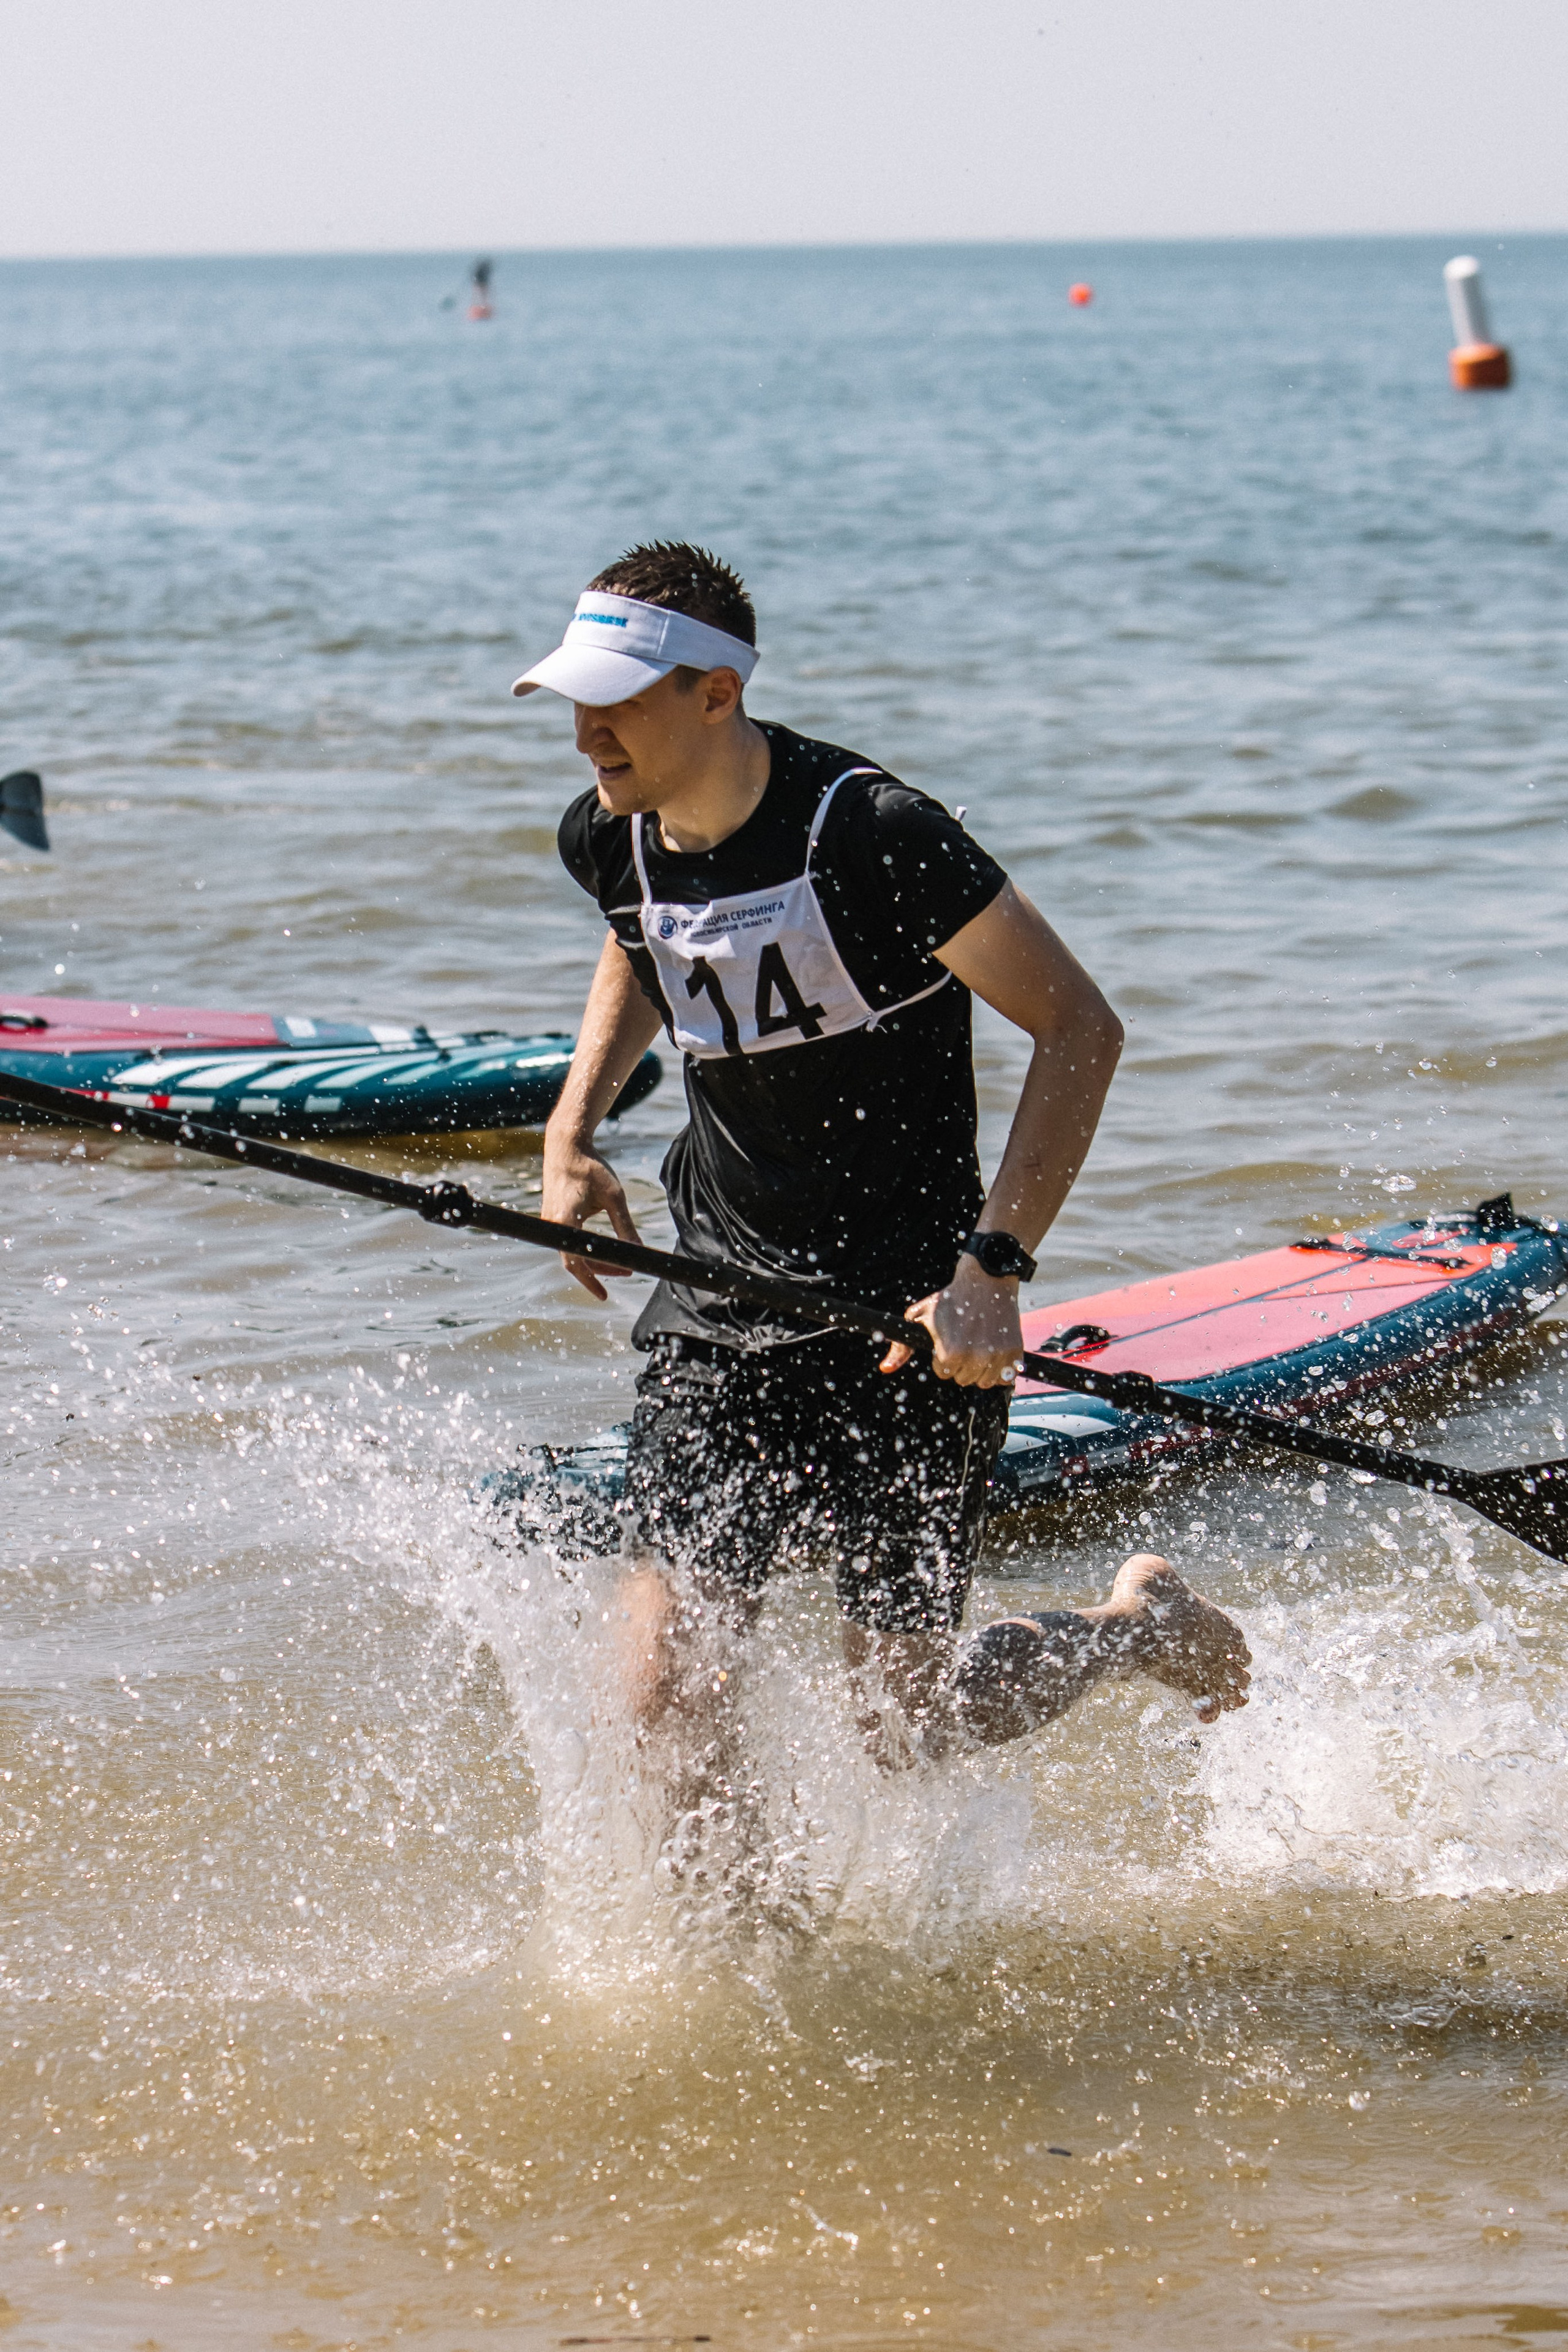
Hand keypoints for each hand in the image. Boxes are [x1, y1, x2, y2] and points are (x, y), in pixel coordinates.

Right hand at [541, 1134, 643, 1300]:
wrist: (567, 1146)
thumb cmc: (591, 1167)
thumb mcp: (615, 1197)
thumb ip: (625, 1227)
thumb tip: (638, 1252)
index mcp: (566, 1221)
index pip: (576, 1263)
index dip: (591, 1282)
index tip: (605, 1295)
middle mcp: (553, 1225)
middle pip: (574, 1262)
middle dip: (599, 1272)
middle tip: (626, 1272)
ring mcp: (550, 1221)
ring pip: (571, 1252)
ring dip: (593, 1261)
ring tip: (619, 1263)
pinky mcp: (553, 1216)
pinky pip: (568, 1242)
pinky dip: (585, 1249)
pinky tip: (603, 1249)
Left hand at [881, 1255, 1023, 1386]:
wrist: (986, 1281)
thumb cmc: (949, 1300)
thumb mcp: (919, 1318)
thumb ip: (901, 1347)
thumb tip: (886, 1368)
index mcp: (950, 1353)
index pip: (943, 1373)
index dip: (943, 1357)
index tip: (948, 1340)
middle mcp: (975, 1358)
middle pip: (964, 1380)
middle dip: (961, 1364)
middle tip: (964, 1339)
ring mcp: (997, 1357)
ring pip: (985, 1382)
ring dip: (981, 1368)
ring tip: (979, 1344)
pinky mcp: (1014, 1353)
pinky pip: (1006, 1378)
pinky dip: (1001, 1369)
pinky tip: (994, 1349)